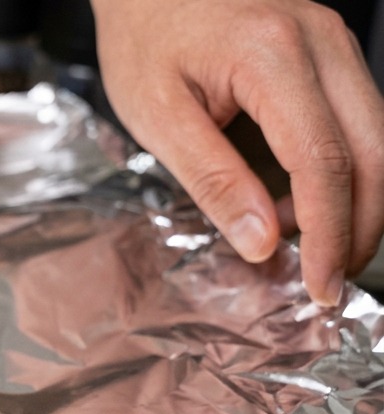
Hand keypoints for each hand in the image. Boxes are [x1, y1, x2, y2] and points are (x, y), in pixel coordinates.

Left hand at [91, 0, 383, 305]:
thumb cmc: (143, 38)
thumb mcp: (157, 117)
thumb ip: (212, 180)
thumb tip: (262, 242)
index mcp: (273, 56)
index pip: (323, 162)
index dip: (329, 233)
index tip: (319, 285)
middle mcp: (321, 42)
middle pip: (372, 152)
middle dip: (359, 227)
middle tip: (328, 282)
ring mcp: (333, 42)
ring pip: (377, 138)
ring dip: (355, 204)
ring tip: (312, 252)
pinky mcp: (330, 53)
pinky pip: (357, 121)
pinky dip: (342, 173)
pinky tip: (300, 208)